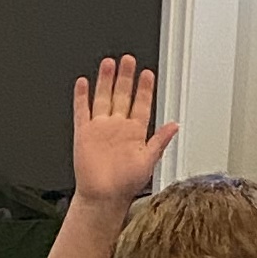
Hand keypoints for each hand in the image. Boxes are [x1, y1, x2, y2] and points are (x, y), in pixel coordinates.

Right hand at [72, 56, 175, 210]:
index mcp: (135, 133)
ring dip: (106, 81)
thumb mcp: (149, 161)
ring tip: (109, 63)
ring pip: (103, 98)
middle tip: (128, 60)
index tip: (147, 73)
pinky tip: (83, 83)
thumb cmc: (125, 185)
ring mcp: (100, 128)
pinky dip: (82, 97)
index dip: (145, 89)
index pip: (141, 104)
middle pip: (122, 95)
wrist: (103, 197)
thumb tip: (175, 126)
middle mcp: (117, 127)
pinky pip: (82, 111)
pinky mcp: (84, 133)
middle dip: (125, 77)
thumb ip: (160, 141)